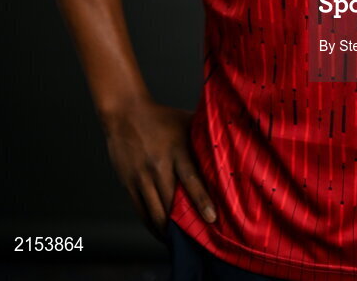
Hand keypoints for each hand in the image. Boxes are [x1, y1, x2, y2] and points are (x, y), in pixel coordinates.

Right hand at [102, 98, 216, 240]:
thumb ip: (203, 135)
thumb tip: (230, 140)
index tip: (212, 219)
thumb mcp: (186, 121)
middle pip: (171, 203)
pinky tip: (161, 232)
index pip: (191, 180)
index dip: (201, 201)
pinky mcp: (129, 183)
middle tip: (198, 239)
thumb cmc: (162, 117)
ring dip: (167, 230)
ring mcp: (142, 177)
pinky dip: (152, 225)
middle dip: (184, 224)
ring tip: (179, 241)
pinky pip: (141, 211)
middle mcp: (159, 166)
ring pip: (155, 212)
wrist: (126, 113)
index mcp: (177, 150)